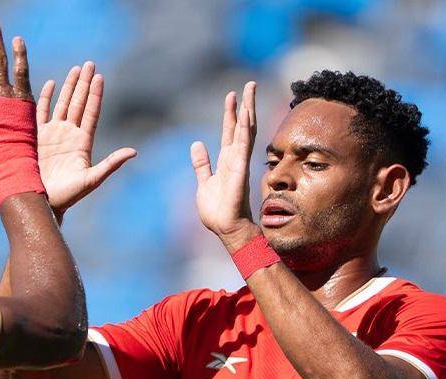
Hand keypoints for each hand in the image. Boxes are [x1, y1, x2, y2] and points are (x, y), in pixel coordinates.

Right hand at [36, 62, 135, 219]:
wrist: (44, 202)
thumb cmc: (68, 196)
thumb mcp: (92, 180)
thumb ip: (111, 164)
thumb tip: (133, 152)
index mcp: (82, 142)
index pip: (91, 113)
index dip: (95, 95)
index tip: (100, 77)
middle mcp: (69, 135)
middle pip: (79, 103)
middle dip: (84, 83)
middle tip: (89, 63)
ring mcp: (53, 135)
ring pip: (63, 104)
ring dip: (69, 86)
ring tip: (76, 69)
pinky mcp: (37, 138)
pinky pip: (42, 113)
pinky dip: (46, 98)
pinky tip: (51, 84)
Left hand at [190, 81, 260, 249]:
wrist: (225, 228)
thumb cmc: (217, 210)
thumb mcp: (204, 182)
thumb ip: (202, 164)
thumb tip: (196, 145)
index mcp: (227, 160)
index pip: (230, 132)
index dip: (231, 114)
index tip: (232, 95)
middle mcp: (235, 158)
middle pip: (242, 126)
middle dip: (245, 105)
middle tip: (249, 84)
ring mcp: (239, 163)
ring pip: (245, 131)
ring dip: (247, 111)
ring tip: (249, 90)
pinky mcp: (239, 172)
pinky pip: (243, 148)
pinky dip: (244, 132)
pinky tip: (246, 116)